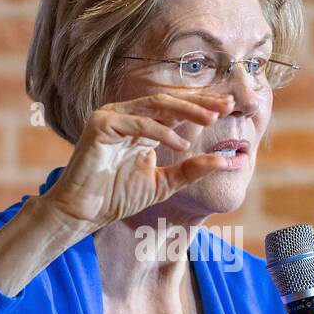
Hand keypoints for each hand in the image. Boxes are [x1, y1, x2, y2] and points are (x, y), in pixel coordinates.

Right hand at [41, 90, 235, 232]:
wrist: (83, 213)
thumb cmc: (117, 197)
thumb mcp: (164, 183)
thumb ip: (191, 170)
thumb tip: (226, 160)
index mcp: (141, 125)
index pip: (176, 109)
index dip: (202, 105)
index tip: (230, 106)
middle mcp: (127, 115)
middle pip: (169, 101)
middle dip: (200, 101)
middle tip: (227, 104)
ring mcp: (112, 116)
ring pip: (156, 105)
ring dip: (186, 110)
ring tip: (211, 119)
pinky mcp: (100, 125)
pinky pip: (138, 123)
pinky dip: (162, 132)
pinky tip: (182, 145)